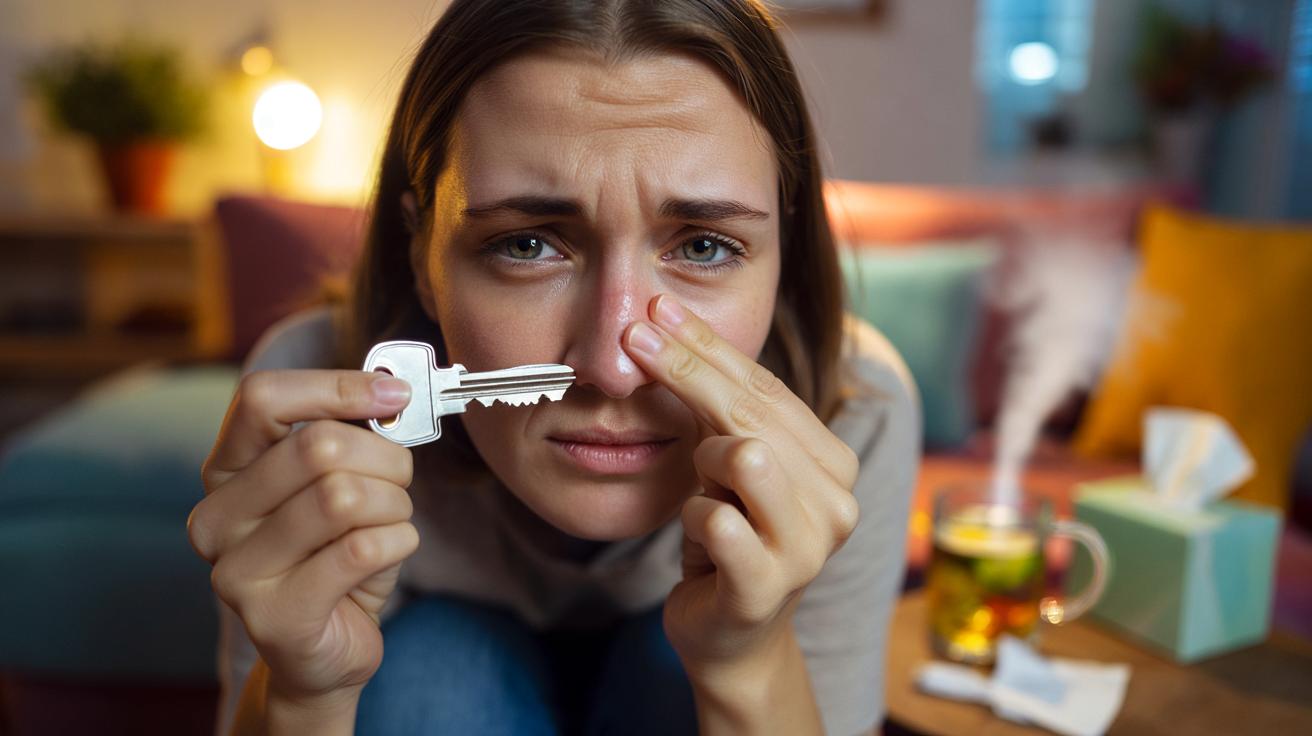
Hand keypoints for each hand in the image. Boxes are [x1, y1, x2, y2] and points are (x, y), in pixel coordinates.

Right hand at [187, 370, 419, 708]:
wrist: (326, 654)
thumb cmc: (338, 556)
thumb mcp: (339, 482)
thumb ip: (349, 434)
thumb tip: (391, 389)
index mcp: (226, 472)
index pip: (262, 398)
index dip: (336, 387)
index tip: (394, 396)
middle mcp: (217, 518)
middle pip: (317, 447)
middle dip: (384, 458)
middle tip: (399, 482)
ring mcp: (237, 571)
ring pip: (344, 496)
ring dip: (394, 505)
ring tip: (391, 524)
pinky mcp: (274, 617)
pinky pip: (362, 549)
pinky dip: (400, 541)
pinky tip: (392, 552)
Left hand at [622, 294, 859, 681]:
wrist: (729, 637)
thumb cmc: (726, 539)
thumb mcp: (723, 463)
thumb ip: (715, 402)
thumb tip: (664, 318)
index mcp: (833, 463)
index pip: (767, 387)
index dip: (709, 344)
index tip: (657, 308)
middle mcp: (836, 501)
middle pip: (753, 413)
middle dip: (687, 369)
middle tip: (634, 338)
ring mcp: (808, 548)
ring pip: (743, 457)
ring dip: (703, 467)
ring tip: (703, 493)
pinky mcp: (766, 586)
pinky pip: (713, 520)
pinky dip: (692, 519)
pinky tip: (699, 539)